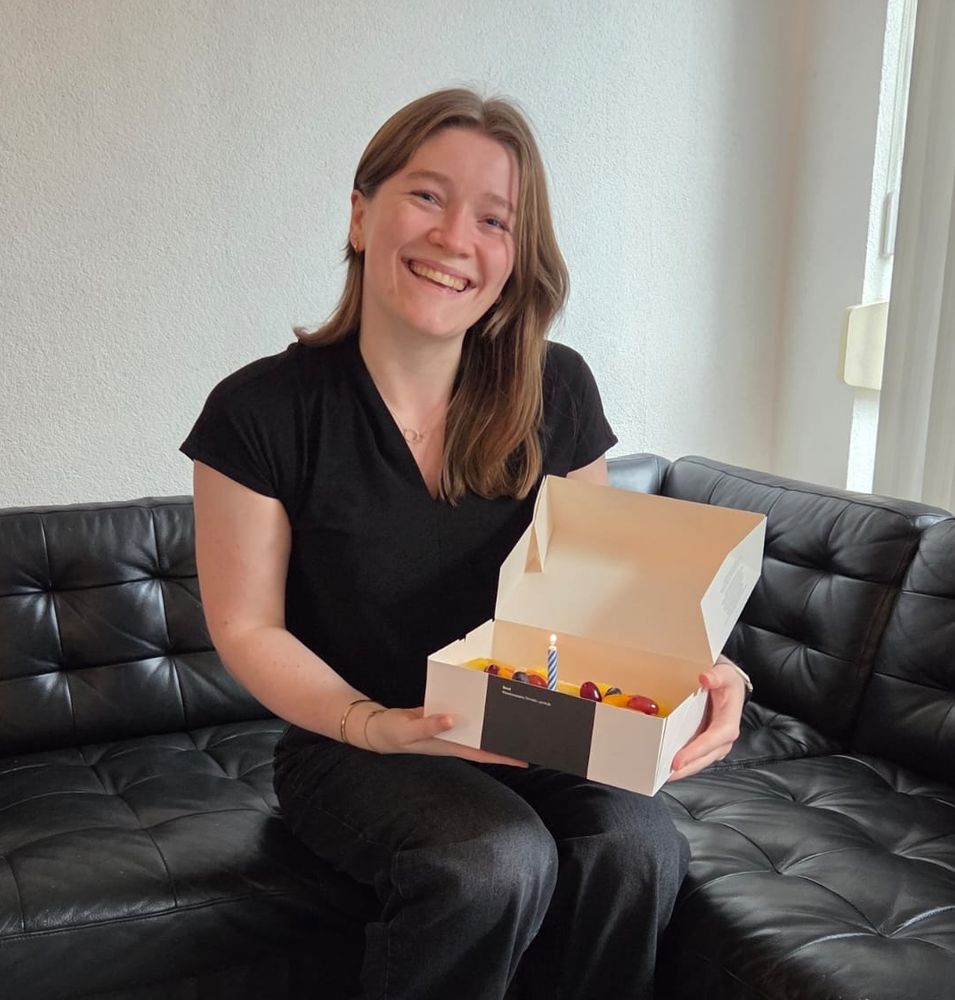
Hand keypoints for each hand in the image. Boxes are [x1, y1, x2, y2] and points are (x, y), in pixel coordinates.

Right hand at [364, 705, 527, 766]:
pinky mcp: (442, 716)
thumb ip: (429, 725)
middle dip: (502, 740)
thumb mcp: (409, 730)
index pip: (482, 754)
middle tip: (526, 735)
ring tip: (511, 717)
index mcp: (448, 745)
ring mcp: (448, 728)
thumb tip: (451, 719)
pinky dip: (473, 709)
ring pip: (475, 727)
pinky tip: (483, 700)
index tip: (523, 760)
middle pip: (483, 742)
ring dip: (489, 723)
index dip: (502, 757)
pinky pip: (463, 713)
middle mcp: (453, 738)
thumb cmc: (394, 733)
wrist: (380, 728)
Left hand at [668, 655, 745, 781]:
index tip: (679, 760)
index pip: (715, 739)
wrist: (726, 684)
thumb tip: (706, 678)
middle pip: (705, 757)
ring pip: (699, 761)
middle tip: (665, 774)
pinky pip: (693, 756)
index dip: (697, 751)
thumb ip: (717, 675)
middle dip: (686, 767)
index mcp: (729, 721)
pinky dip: (682, 762)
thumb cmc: (725, 680)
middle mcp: (723, 737)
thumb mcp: (724, 672)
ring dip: (683, 769)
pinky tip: (666, 765)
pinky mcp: (704, 743)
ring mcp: (714, 743)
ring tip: (661, 774)